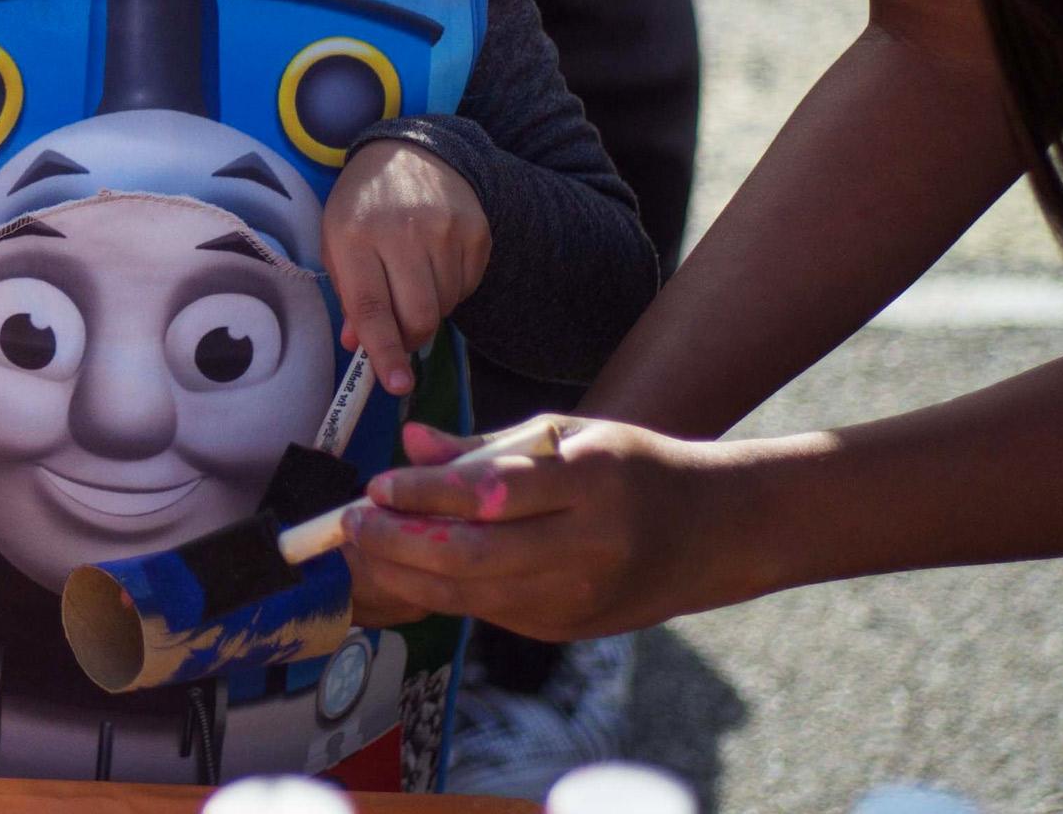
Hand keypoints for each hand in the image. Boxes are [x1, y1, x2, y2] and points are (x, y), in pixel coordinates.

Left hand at [321, 138, 488, 394]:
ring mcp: (445, 230)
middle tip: (401, 331)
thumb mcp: (338, 243)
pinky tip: (435, 264)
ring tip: (413, 279)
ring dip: (430, 309)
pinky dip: (451, 290)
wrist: (411, 153)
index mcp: (354, 237)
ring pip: (445, 305)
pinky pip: (468, 287)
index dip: (384, 351)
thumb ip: (348, 296)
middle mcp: (401, 232)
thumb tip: (360, 346)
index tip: (396, 384)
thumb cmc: (363, 207)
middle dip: (411, 338)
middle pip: (418, 315)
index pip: (372, 308)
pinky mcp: (476, 231)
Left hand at [343, 418, 747, 637]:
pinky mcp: (565, 628)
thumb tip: (410, 441)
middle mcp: (589, 545)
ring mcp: (579, 596)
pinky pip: (487, 611)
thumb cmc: (631, 469)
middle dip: (399, 543)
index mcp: (593, 482)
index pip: (492, 494)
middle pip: (474, 557)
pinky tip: (406, 568)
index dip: (425, 494)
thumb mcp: (566, 435)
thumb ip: (483, 446)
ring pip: (472, 596)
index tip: (378, 484)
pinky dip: (438, 591)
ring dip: (405, 575)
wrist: (710, 534)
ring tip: (365, 548)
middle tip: (352, 523)